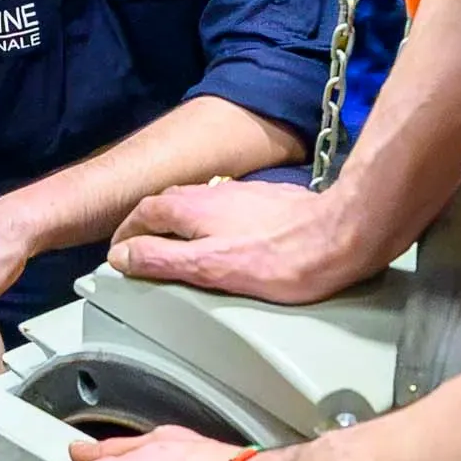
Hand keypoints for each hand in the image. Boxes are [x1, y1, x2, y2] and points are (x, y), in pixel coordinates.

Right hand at [111, 177, 382, 304]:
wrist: (343, 235)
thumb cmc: (283, 258)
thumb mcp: (210, 268)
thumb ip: (162, 260)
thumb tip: (122, 256)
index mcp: (194, 206)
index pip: (143, 213)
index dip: (125, 234)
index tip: (118, 254)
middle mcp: (215, 192)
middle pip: (167, 202)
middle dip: (147, 224)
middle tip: (138, 249)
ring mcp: (243, 194)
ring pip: (197, 201)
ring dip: (178, 220)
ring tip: (174, 242)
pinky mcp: (268, 201)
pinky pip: (225, 206)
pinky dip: (209, 220)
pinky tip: (222, 236)